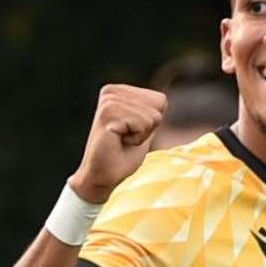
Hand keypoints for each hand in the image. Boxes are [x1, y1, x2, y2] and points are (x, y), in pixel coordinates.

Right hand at [69, 84, 166, 202]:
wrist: (102, 175)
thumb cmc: (123, 155)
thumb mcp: (143, 129)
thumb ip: (151, 112)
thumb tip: (162, 100)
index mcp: (119, 91)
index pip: (160, 100)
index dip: (152, 123)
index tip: (132, 132)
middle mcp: (112, 91)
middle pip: (157, 107)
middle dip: (148, 129)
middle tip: (126, 138)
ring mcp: (109, 101)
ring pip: (151, 117)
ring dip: (141, 135)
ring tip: (121, 140)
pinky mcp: (108, 114)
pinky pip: (142, 125)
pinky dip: (136, 140)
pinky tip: (118, 142)